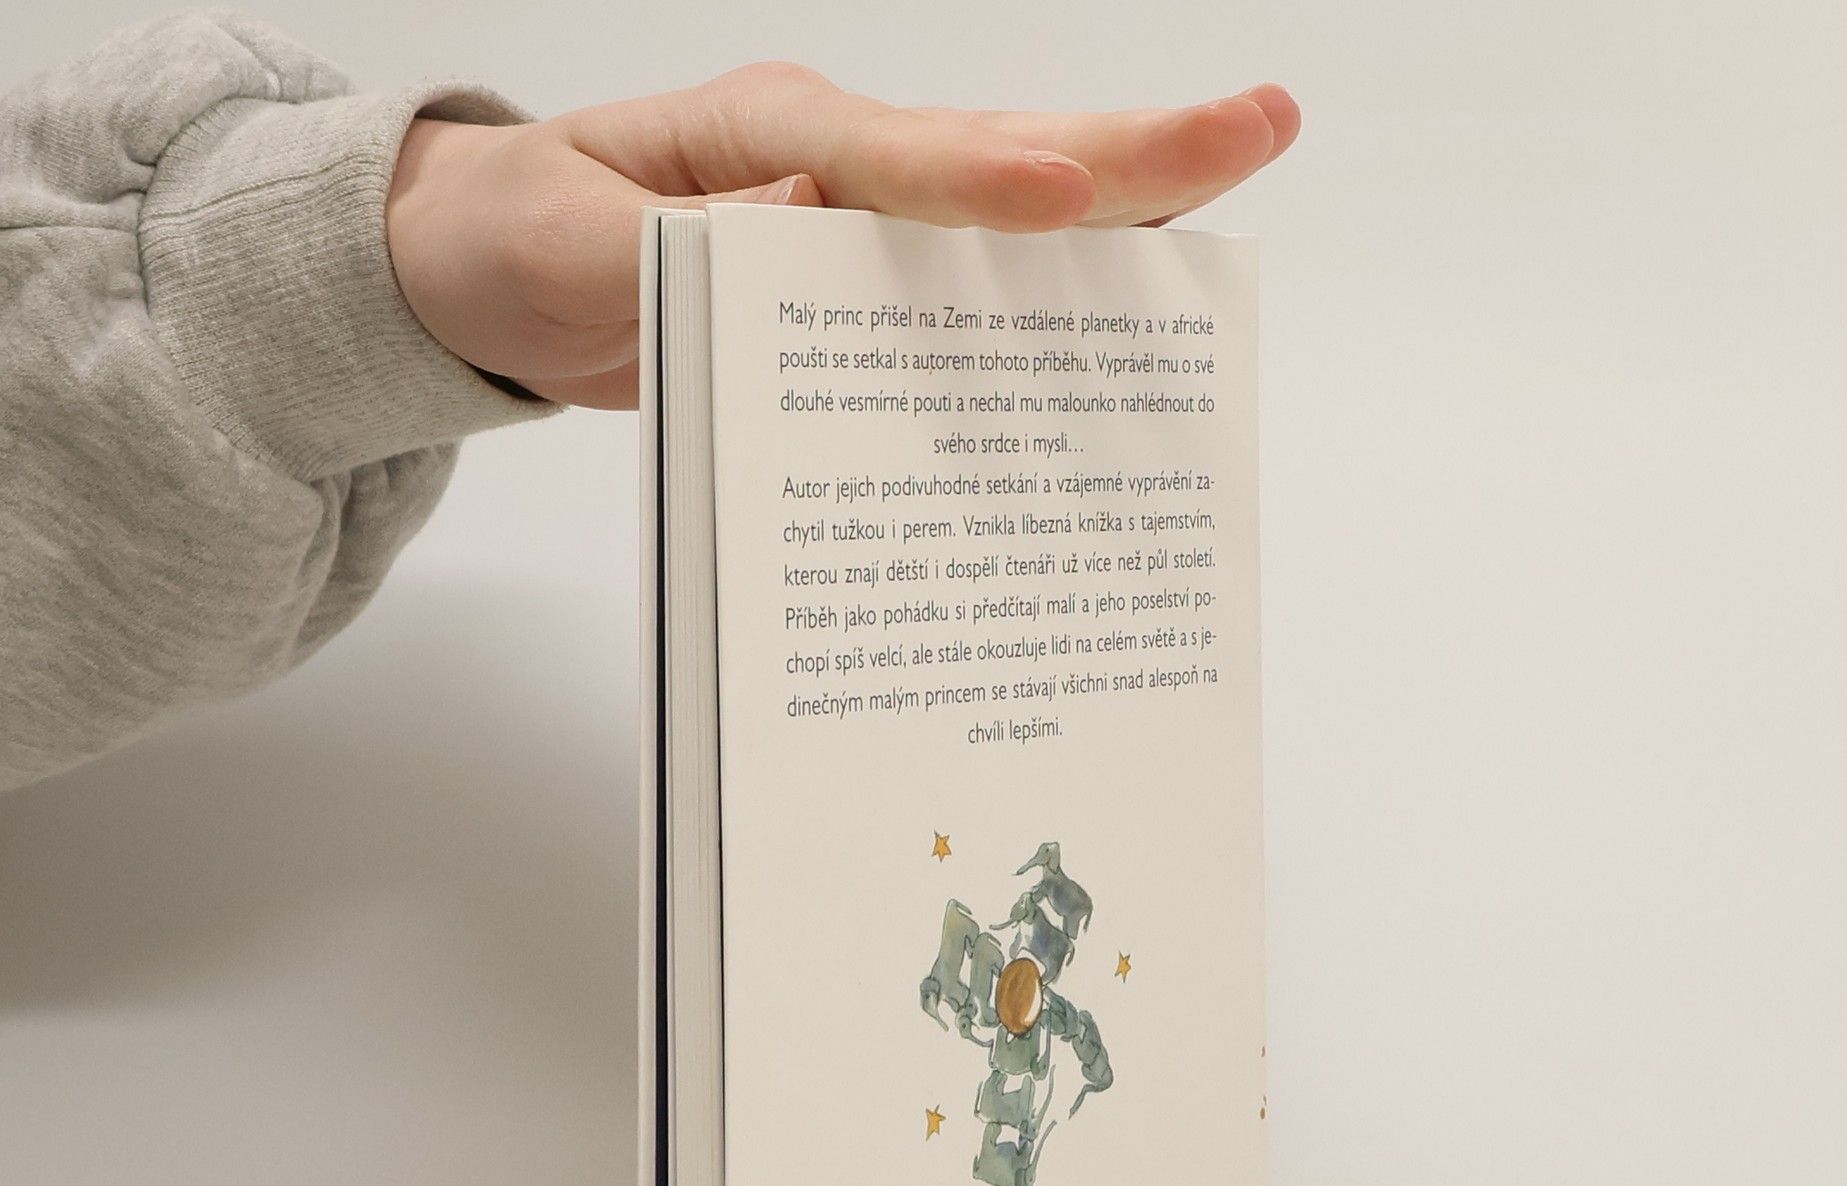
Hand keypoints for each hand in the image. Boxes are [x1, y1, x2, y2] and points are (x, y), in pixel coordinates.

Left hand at [386, 64, 1298, 408]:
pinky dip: (1059, 302)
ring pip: (1016, 212)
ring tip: (1244, 183)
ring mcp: (863, 223)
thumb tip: (803, 215)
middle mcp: (837, 163)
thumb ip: (670, 243)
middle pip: (1007, 154)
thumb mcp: (563, 244)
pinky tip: (1135, 322)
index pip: (892, 159)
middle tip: (1262, 120)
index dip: (984, 181)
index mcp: (766, 134)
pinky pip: (975, 295)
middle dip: (1134, 148)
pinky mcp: (865, 288)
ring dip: (1133, 212)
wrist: (502, 276)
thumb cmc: (522, 239)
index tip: (1069, 197)